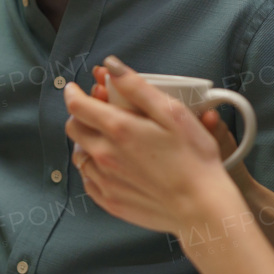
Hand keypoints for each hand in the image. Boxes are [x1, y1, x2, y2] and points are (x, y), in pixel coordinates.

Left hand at [89, 64, 255, 192]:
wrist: (200, 207)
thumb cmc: (193, 158)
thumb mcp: (172, 112)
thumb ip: (137, 87)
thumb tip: (111, 66)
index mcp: (118, 129)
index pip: (77, 106)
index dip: (73, 93)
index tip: (75, 89)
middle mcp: (104, 155)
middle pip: (73, 129)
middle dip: (80, 116)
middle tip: (97, 113)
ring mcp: (105, 181)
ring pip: (80, 156)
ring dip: (87, 144)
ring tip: (107, 141)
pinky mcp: (110, 201)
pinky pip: (89, 181)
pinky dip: (94, 170)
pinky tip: (112, 167)